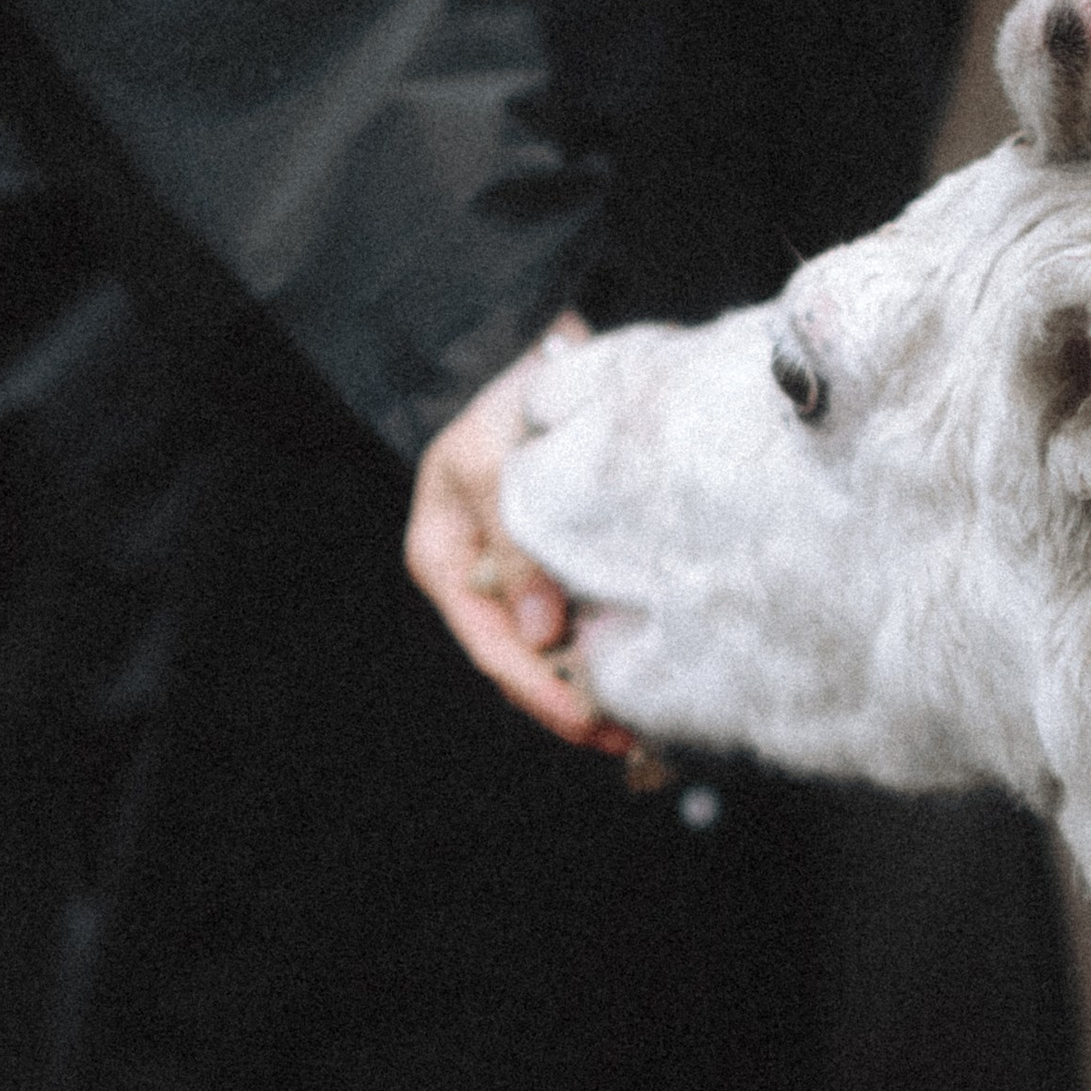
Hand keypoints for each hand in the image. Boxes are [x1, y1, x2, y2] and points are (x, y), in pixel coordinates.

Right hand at [404, 317, 630, 753]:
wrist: (544, 348)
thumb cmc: (511, 398)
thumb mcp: (496, 463)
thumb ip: (518, 546)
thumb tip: (542, 635)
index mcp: (443, 559)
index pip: (490, 646)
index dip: (539, 692)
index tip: (590, 723)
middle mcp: (478, 578)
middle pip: (521, 665)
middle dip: (571, 707)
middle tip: (630, 743)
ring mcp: (518, 575)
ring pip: (553, 653)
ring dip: (595, 688)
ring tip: (646, 726)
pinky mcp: (560, 564)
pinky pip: (581, 622)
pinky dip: (609, 651)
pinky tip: (647, 672)